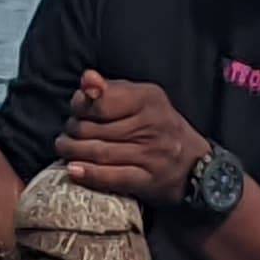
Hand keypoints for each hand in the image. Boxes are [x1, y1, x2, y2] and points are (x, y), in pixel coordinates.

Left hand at [55, 69, 207, 203]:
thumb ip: (111, 89)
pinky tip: (73, 170)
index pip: (101, 102)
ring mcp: (152, 154)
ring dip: (73, 152)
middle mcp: (153, 125)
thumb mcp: (141, 98)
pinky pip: (113, 177)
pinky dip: (89, 174)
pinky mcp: (149, 180)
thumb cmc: (158, 125)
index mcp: (149, 99)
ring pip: (100, 153)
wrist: (194, 162)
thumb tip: (87, 79)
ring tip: (64, 149)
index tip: (75, 111)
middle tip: (66, 135)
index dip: (79, 107)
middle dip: (73, 132)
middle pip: (96, 129)